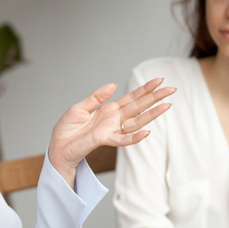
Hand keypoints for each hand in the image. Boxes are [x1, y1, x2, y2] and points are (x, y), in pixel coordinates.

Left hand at [48, 78, 174, 185]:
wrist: (57, 147)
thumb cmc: (67, 130)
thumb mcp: (80, 107)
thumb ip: (96, 97)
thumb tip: (113, 84)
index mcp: (108, 110)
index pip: (131, 98)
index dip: (145, 89)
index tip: (159, 80)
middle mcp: (113, 120)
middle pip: (138, 107)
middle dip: (155, 98)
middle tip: (171, 89)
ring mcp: (111, 130)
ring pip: (136, 122)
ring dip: (151, 114)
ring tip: (167, 106)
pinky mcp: (104, 140)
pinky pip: (122, 140)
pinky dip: (134, 137)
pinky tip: (147, 132)